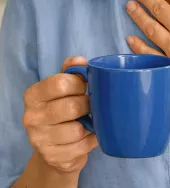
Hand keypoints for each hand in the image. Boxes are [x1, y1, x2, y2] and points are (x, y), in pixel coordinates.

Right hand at [21, 57, 97, 174]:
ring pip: (77, 129)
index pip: (59, 83)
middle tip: (90, 106)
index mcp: (33, 95)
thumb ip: (71, 71)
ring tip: (88, 122)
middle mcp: (31, 117)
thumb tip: (80, 61)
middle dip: (88, 105)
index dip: (79, 84)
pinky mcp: (51, 156)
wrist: (56, 147)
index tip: (85, 87)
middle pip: (71, 106)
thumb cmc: (63, 109)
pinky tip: (87, 136)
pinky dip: (90, 140)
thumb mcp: (64, 88)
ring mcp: (38, 139)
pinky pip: (81, 147)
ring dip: (90, 125)